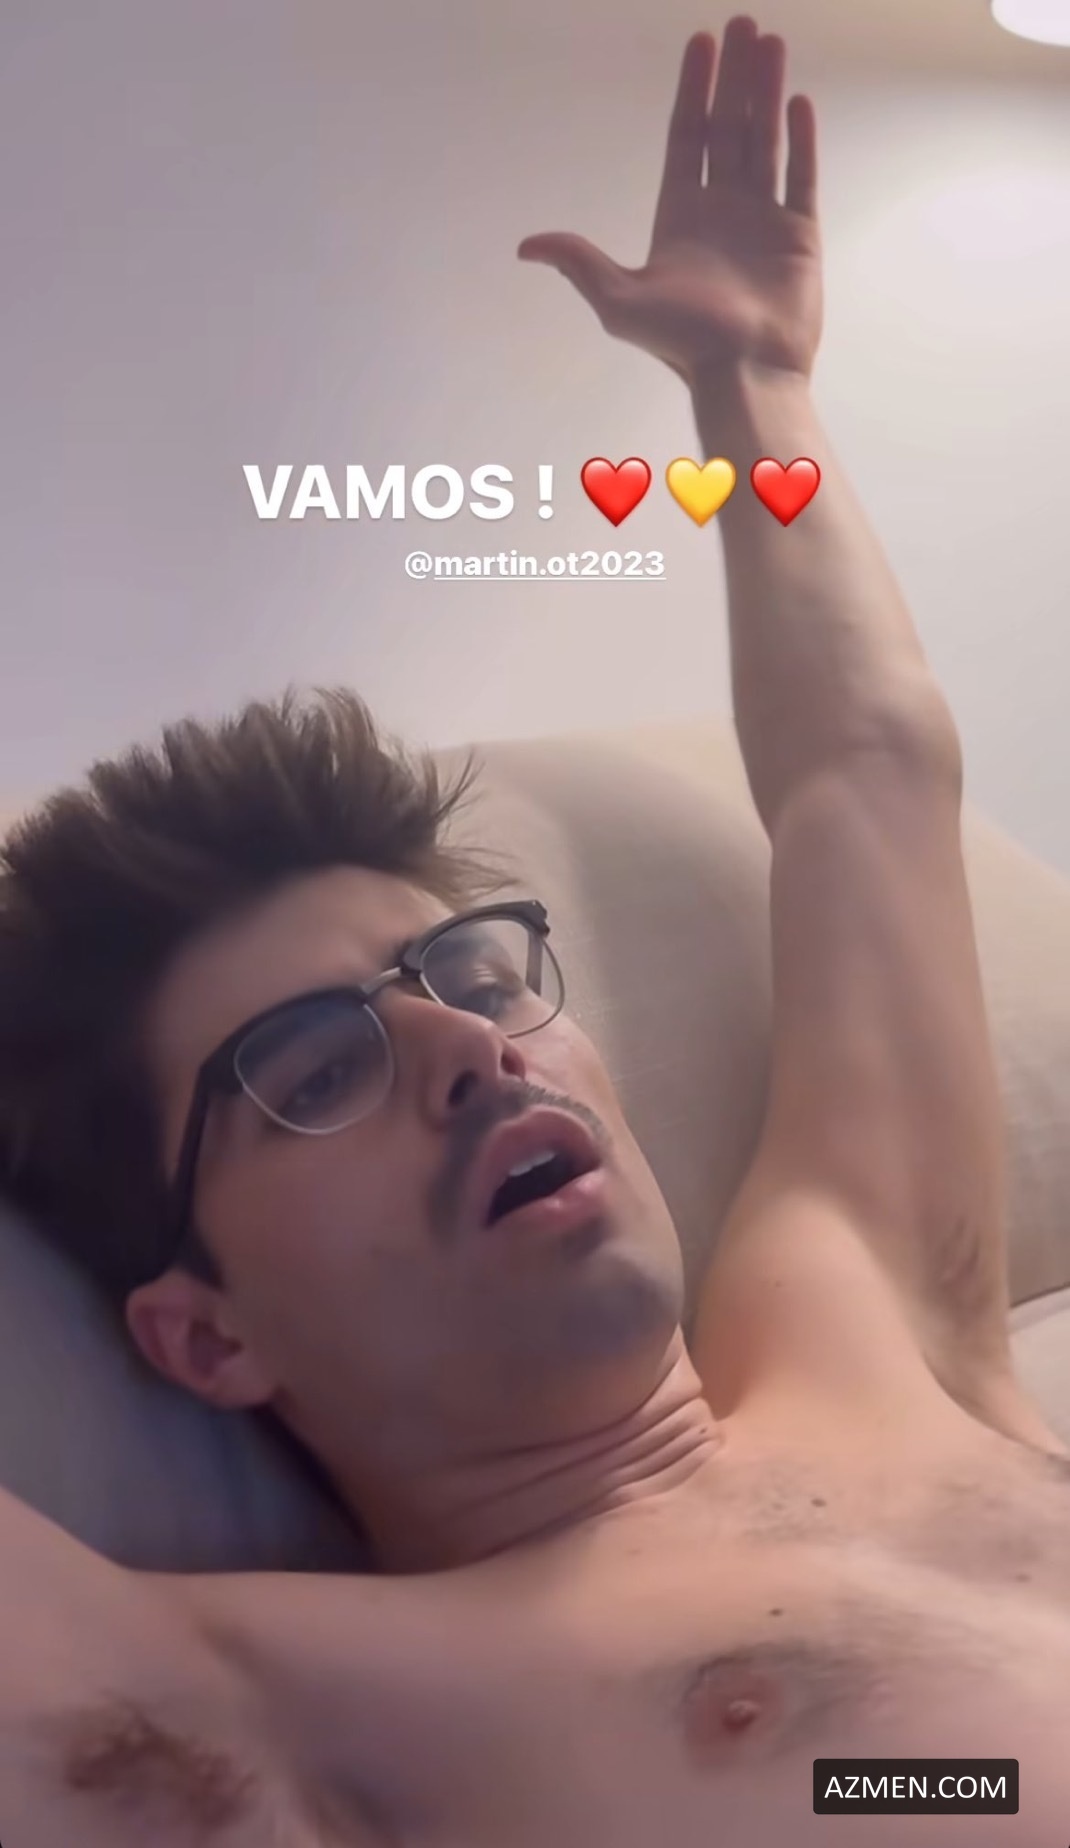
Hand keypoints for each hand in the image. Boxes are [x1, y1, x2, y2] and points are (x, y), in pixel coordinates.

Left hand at [518, 17, 822, 387]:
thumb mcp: (618, 300)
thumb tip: (526, 245)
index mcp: (680, 218)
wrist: (743, 374)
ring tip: (770, 43)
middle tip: (742, 24)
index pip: (687, 138)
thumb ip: (579, 261)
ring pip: (764, 141)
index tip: (702, 43)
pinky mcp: (798, 237)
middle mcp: (721, 213)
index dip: (693, 90)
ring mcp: (761, 222)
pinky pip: (800, 176)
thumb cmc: (683, 344)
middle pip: (726, 128)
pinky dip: (800, 139)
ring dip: (766, 92)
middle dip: (734, 76)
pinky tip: (796, 100)